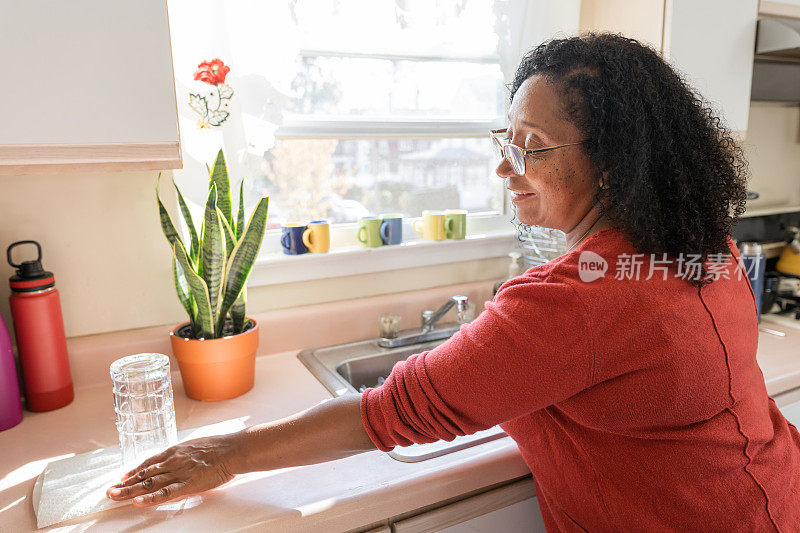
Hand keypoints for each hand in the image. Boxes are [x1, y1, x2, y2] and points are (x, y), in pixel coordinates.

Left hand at [106, 436, 236, 506]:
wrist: (232, 449)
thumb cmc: (219, 446)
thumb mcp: (196, 446)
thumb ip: (184, 454)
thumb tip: (178, 458)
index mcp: (174, 452)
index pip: (148, 463)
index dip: (133, 471)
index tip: (122, 478)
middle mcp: (172, 462)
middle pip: (143, 474)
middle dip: (125, 483)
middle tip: (109, 490)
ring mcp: (178, 473)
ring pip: (149, 483)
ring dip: (130, 490)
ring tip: (114, 496)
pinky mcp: (187, 484)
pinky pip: (166, 492)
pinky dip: (151, 498)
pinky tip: (138, 502)